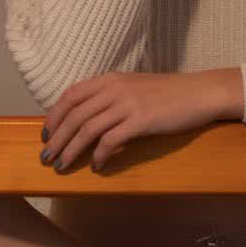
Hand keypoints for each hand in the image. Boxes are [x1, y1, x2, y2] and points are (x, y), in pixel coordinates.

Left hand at [40, 72, 223, 171]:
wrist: (200, 93)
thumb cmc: (169, 94)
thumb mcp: (134, 88)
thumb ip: (111, 99)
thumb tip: (91, 121)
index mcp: (110, 79)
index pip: (70, 96)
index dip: (53, 116)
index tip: (46, 134)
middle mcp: (114, 88)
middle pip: (74, 116)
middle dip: (56, 139)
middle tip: (46, 158)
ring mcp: (127, 104)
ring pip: (87, 130)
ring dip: (71, 151)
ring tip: (63, 166)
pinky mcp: (140, 121)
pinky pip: (110, 141)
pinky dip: (99, 156)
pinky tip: (97, 167)